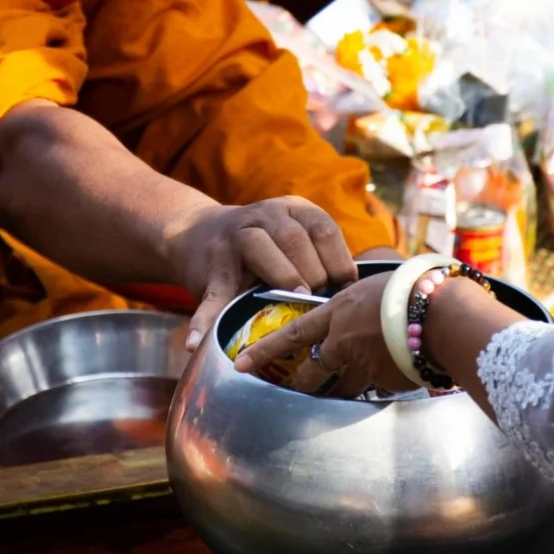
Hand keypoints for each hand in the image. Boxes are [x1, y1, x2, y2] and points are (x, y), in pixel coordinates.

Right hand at [168, 197, 357, 350]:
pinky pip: (213, 295)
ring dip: (281, 275)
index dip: (338, 258)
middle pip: (293, 237)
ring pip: (258, 247)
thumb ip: (319, 257)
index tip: (346, 286)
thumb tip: (356, 294)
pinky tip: (198, 343)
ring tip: (295, 297)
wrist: (197, 234)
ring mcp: (233, 240)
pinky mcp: (210, 271)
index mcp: (292, 209)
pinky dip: (206, 320)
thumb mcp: (292, 237)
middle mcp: (263, 216)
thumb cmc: (264, 247)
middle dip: (312, 269)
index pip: (322, 227)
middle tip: (320, 297)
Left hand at [232, 272, 416, 395]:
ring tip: (365, 377)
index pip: (294, 332)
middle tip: (299, 386)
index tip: (242, 361)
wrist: (441, 314)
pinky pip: (380, 384)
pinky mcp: (384, 382)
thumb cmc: (415, 289)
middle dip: (306, 380)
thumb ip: (361, 301)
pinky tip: (403, 367)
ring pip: (347, 383)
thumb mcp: (378, 285)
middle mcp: (343, 341)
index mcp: (338, 312)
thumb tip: (362, 306)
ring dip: (351, 383)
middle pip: (315, 369)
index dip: (266, 349)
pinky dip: (387, 378)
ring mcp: (362, 365)